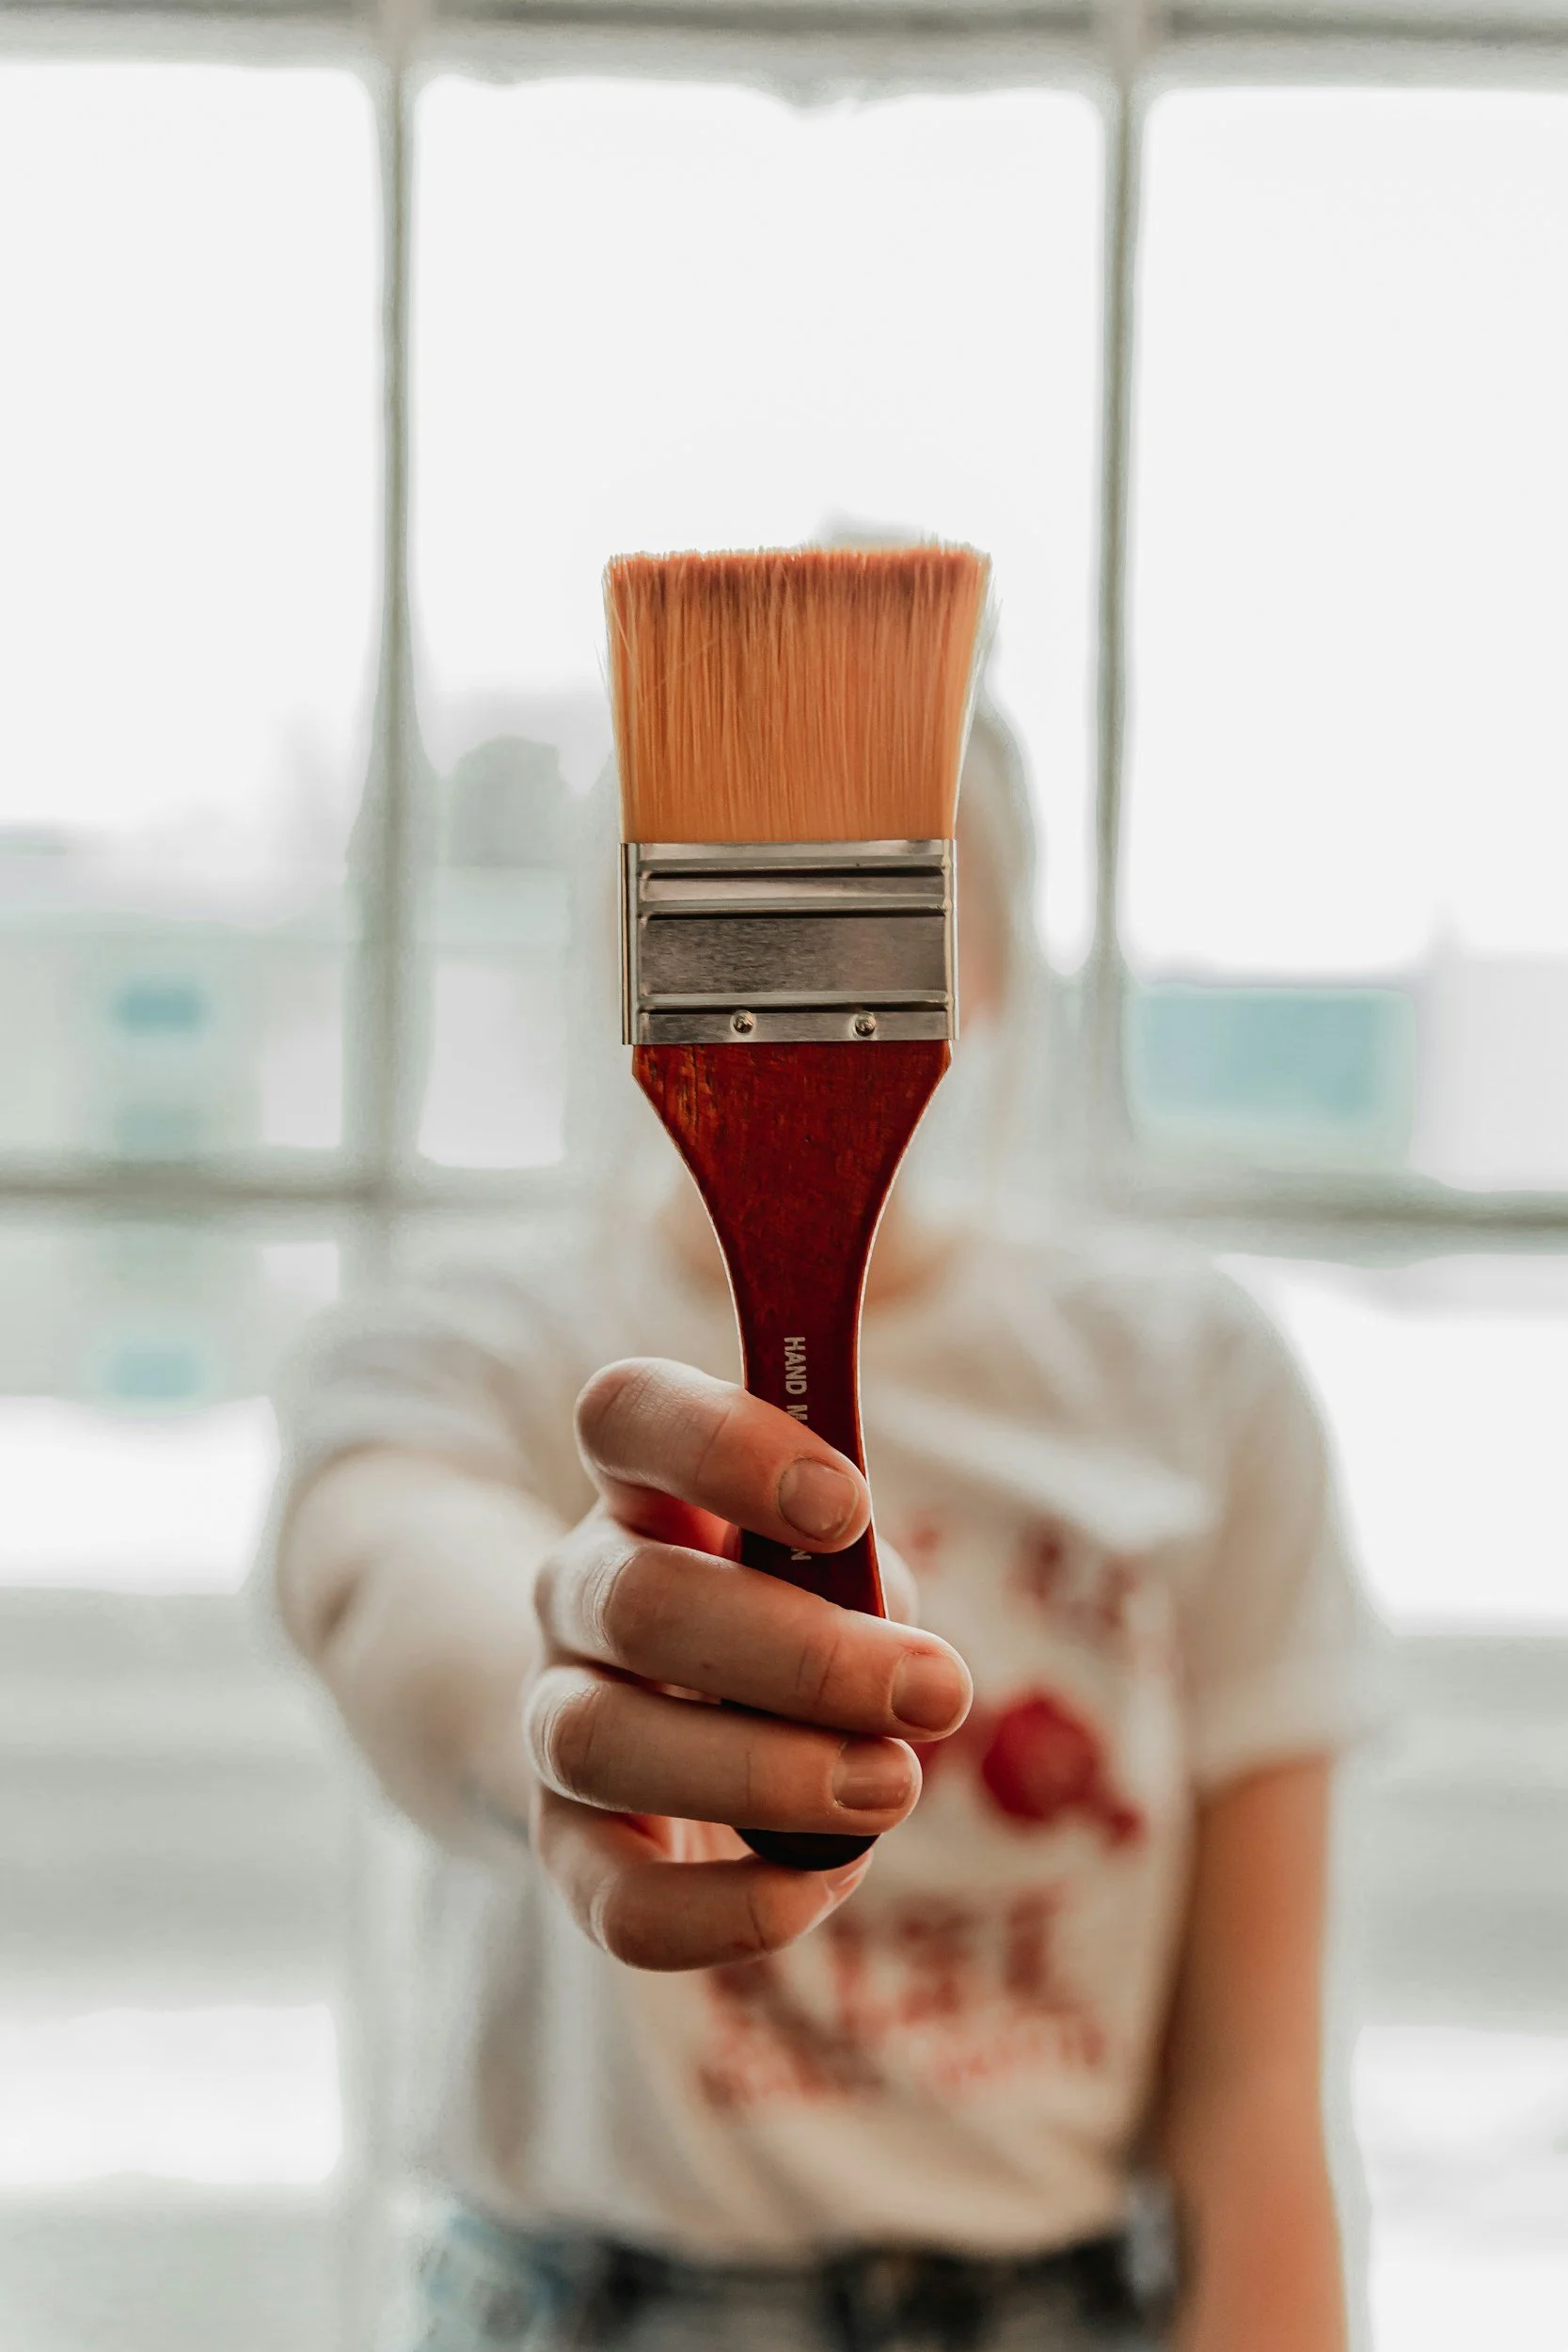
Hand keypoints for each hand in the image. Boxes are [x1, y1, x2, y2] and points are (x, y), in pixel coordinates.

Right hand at [505, 1357, 971, 1971]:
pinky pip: (613, 1901)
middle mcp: (577, 1593)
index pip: (626, 1413)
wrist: (664, 1718)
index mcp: (641, 1489)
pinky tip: (817, 1885)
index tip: (846, 1504)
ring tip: (890, 1788)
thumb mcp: (826, 1558)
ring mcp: (555, 1720)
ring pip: (600, 1743)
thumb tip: (913, 1672)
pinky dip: (723, 1910)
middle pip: (637, 1603)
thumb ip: (859, 1579)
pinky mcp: (570, 1848)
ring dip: (765, 1773)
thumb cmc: (784, 1607)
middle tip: (935, 1692)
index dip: (724, 1447)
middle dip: (802, 1656)